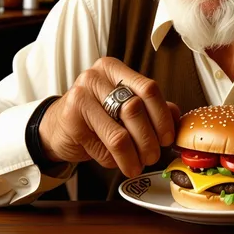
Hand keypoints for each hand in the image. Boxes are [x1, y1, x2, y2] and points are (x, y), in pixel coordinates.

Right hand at [38, 57, 179, 177]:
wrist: (56, 127)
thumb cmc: (96, 115)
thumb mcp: (123, 105)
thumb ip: (150, 107)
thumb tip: (176, 116)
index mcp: (114, 68)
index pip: (149, 88)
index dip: (163, 116)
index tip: (168, 138)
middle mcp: (96, 77)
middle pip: (135, 110)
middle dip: (149, 139)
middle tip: (154, 156)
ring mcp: (80, 96)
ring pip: (120, 133)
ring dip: (134, 155)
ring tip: (138, 165)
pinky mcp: (71, 120)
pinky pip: (103, 147)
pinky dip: (115, 160)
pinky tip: (118, 163)